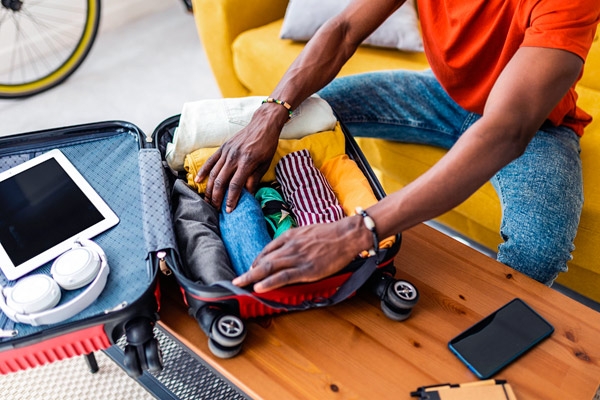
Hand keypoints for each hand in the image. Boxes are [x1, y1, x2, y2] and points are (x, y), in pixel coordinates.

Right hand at [195, 107, 285, 211]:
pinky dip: (203, 171)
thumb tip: (248, 196)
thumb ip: (255, 179)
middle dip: (217, 197)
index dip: (231, 199)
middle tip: (216, 209)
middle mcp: (234, 157)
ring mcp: (227, 152)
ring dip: (210, 188)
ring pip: (214, 173)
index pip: (236, 185)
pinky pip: (210, 161)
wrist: (263, 125)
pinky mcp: (223, 148)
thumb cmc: (267, 145)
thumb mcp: (265, 164)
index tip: (228, 210)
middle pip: (221, 181)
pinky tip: (198, 181)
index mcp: (247, 162)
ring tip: (208, 200)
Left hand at [232, 216, 365, 292]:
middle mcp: (290, 246)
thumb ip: (294, 240)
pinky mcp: (307, 269)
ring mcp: (297, 258)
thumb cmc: (330, 233)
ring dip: (252, 277)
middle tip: (236, 280)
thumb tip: (286, 249)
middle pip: (264, 260)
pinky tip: (259, 287)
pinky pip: (284, 276)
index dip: (256, 261)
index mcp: (290, 236)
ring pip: (269, 268)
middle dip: (248, 271)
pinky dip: (270, 282)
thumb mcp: (307, 231)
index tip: (251, 269)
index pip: (267, 250)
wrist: (347, 235)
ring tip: (241, 285)